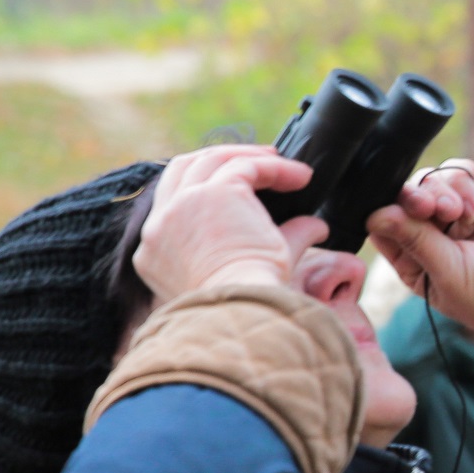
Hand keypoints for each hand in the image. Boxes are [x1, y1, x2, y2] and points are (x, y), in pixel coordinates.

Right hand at [133, 145, 323, 300]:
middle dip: (222, 160)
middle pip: (183, 171)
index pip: (171, 203)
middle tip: (262, 163)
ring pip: (213, 161)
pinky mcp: (214, 193)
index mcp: (155, 253)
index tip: (241, 188)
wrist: (245, 313)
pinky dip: (276, 168)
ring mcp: (182, 206)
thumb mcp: (261, 272)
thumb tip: (317, 227)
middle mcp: (159, 227)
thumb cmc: (252, 309)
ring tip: (288, 169)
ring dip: (252, 159)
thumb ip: (285, 242)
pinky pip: (247, 167)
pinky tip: (302, 177)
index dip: (204, 187)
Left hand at [365, 159, 473, 368]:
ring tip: (459, 212)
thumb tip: (375, 212)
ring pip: (431, 181)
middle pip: (405, 198)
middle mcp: (435, 236)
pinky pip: (461, 171)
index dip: (384, 211)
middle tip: (428, 207)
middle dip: (413, 198)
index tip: (394, 210)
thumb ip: (414, 239)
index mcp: (416, 263)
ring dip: (439, 190)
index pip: (385, 226)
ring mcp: (462, 214)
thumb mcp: (448, 274)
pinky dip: (462, 182)